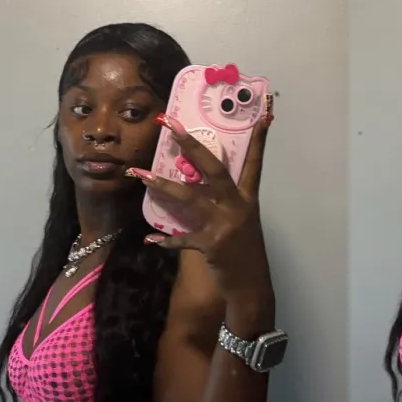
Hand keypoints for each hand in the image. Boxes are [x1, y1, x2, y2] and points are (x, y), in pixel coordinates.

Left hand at [128, 99, 273, 296]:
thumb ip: (224, 204)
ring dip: (162, 185)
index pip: (255, 163)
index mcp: (248, 200)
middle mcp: (238, 207)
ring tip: (139, 173)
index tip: (262, 114)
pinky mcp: (211, 245)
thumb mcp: (242, 224)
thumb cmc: (244, 254)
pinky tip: (151, 239)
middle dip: (190, 145)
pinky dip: (167, 240)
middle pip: (214, 169)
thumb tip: (196, 187)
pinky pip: (183, 238)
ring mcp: (224, 225)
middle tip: (170, 124)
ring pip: (190, 197)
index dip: (259, 139)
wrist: (250, 287)